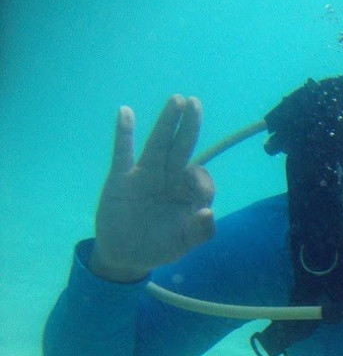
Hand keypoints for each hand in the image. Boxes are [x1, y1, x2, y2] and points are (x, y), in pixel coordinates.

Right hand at [90, 95, 215, 281]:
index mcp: (187, 194)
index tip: (199, 195)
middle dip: (189, 127)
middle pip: (181, 149)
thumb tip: (208, 212)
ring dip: (166, 123)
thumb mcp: (184, 244)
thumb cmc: (160, 247)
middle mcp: (169, 180)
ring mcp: (145, 176)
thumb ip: (200, 231)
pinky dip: (124, 133)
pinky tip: (126, 112)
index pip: (200, 178)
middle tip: (195, 103)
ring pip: (157, 145)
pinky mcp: (122, 178)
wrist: (126, 255)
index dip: (201, 181)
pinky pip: (123, 152)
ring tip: (177, 100)